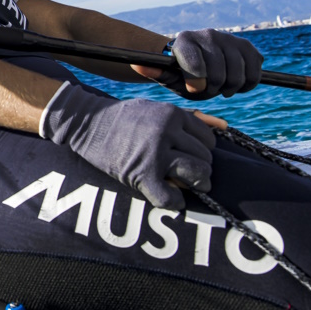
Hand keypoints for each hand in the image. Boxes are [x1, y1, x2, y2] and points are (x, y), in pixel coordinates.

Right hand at [44, 84, 215, 208]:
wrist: (85, 123)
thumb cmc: (123, 118)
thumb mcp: (156, 109)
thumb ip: (190, 118)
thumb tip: (225, 126)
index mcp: (172, 115)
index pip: (208, 140)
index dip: (202, 151)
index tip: (188, 155)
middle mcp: (166, 133)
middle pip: (205, 159)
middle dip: (199, 168)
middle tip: (184, 172)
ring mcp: (154, 154)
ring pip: (197, 175)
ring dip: (194, 184)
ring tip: (183, 183)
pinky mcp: (141, 175)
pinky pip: (170, 197)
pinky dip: (174, 201)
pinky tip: (169, 195)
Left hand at [134, 29, 263, 99]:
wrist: (198, 63)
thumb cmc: (180, 73)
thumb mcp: (166, 76)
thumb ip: (153, 72)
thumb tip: (135, 64)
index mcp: (185, 40)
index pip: (195, 64)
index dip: (196, 83)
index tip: (193, 88)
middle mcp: (208, 34)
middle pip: (219, 74)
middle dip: (213, 89)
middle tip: (206, 89)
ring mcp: (230, 38)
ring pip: (239, 75)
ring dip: (230, 88)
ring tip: (219, 87)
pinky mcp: (247, 46)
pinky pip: (255, 72)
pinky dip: (247, 84)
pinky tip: (234, 83)